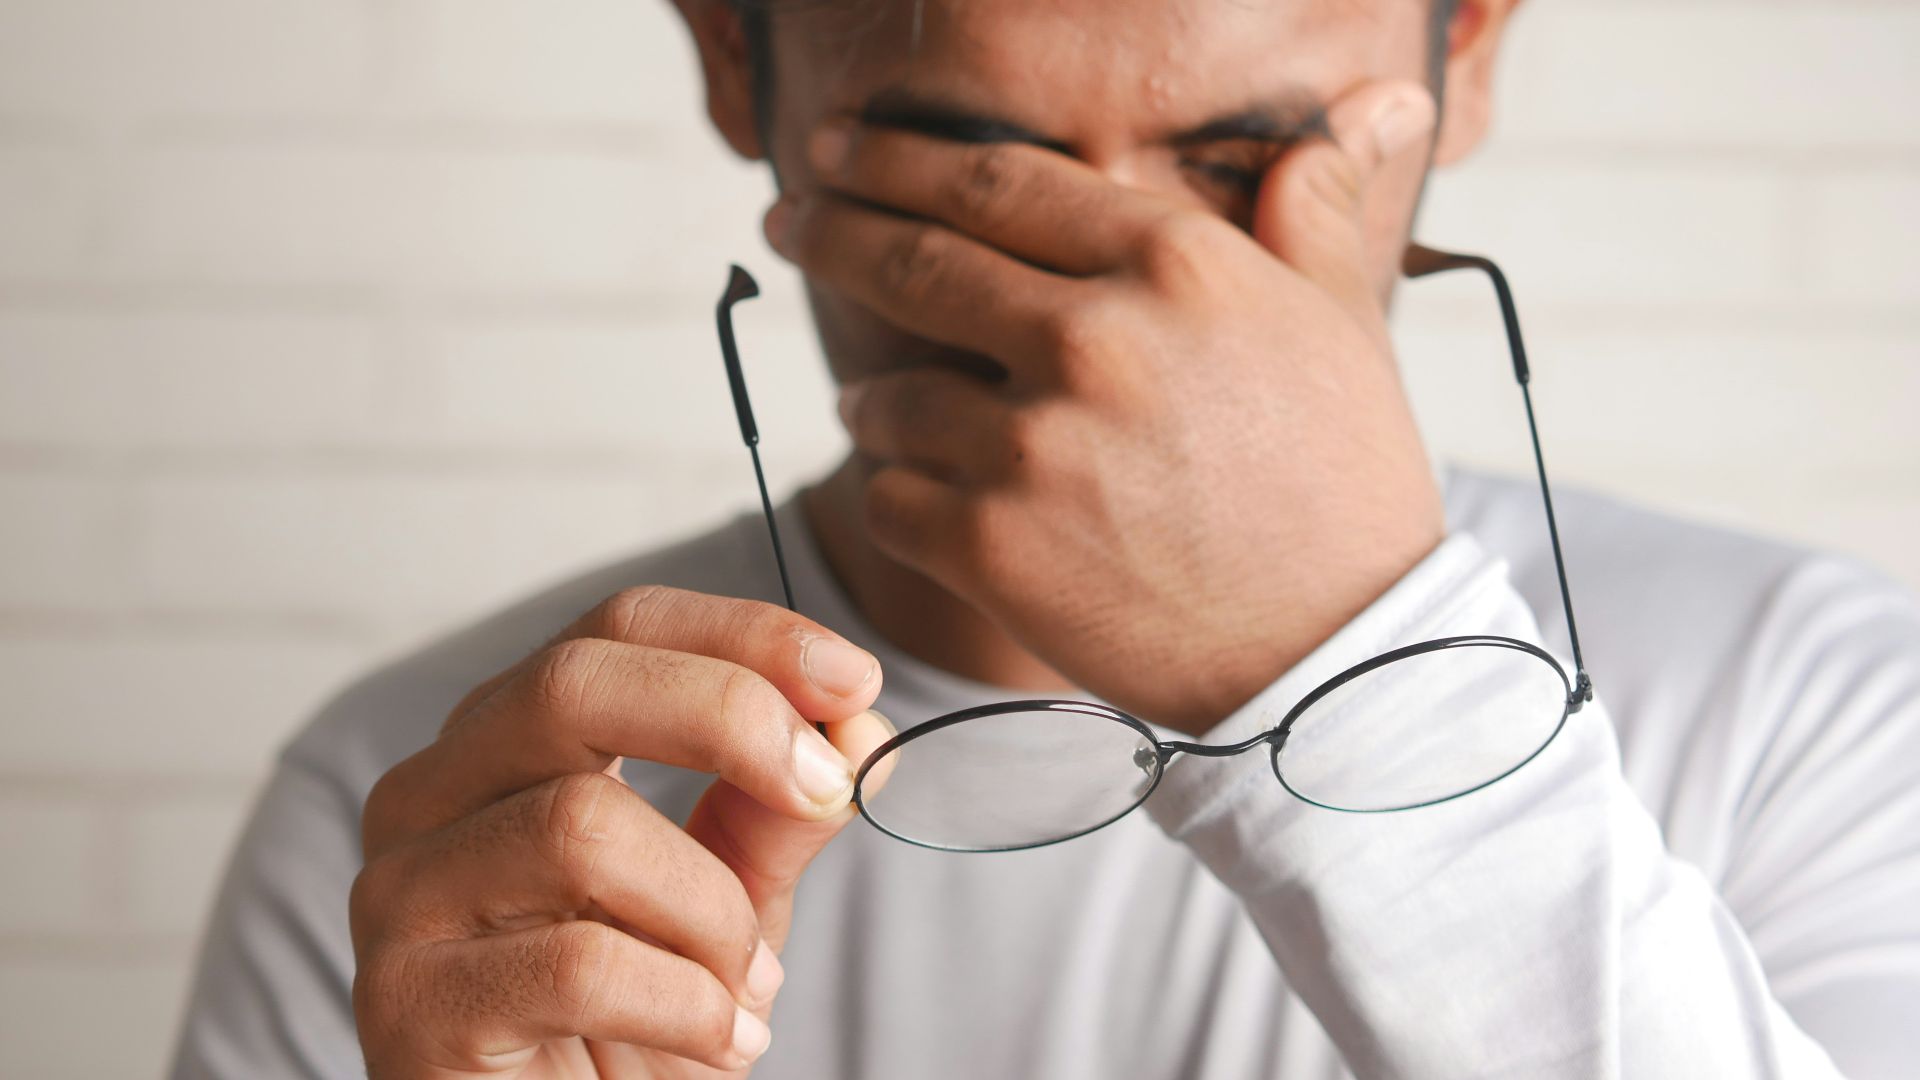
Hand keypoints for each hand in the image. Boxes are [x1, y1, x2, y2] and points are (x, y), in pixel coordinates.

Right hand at [350, 586, 892, 1077]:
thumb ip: (777, 810)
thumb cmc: (636, 1024)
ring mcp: (400, 895)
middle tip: (826, 787)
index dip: (743, 637)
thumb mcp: (729, 901)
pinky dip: (687, 1004)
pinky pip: (578, 964)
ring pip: (580, 826)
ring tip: (749, 986)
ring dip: (712, 912)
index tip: (856, 678)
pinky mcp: (405, 1004)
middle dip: (729, 717)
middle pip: (570, 684)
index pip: (616, 630)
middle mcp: (430, 795)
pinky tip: (719, 1041)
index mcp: (506, 742)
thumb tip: (861, 723)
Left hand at [766, 80, 1445, 730]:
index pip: (996, 181)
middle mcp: (1092, 337)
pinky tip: (916, 497)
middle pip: (913, 261)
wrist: (1338, 658)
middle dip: (830, 232)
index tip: (839, 150)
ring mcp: (1033, 445)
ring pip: (887, 396)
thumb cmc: (1345, 486)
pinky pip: (888, 499)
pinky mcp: (992, 549)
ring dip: (870, 399)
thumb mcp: (1346, 325)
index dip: (896, 158)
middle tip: (787, 218)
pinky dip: (892, 495)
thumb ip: (1316, 207)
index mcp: (1172, 263)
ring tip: (874, 408)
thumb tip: (1373, 102)